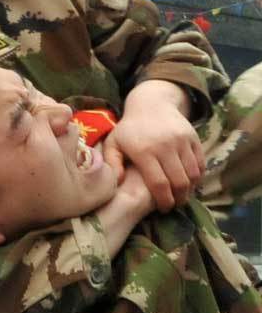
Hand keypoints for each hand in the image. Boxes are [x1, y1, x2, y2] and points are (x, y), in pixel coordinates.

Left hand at [103, 82, 204, 211]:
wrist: (151, 103)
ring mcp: (182, 141)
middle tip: (174, 205)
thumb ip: (112, 163)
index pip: (159, 183)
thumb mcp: (114, 143)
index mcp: (144, 151)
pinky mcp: (193, 137)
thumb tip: (117, 183)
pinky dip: (198, 176)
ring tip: (182, 195)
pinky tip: (190, 182)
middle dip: (179, 199)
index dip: (164, 200)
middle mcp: (165, 146)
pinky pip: (200, 163)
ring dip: (190, 190)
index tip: (163, 208)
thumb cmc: (129, 129)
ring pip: (193, 174)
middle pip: (179, 182)